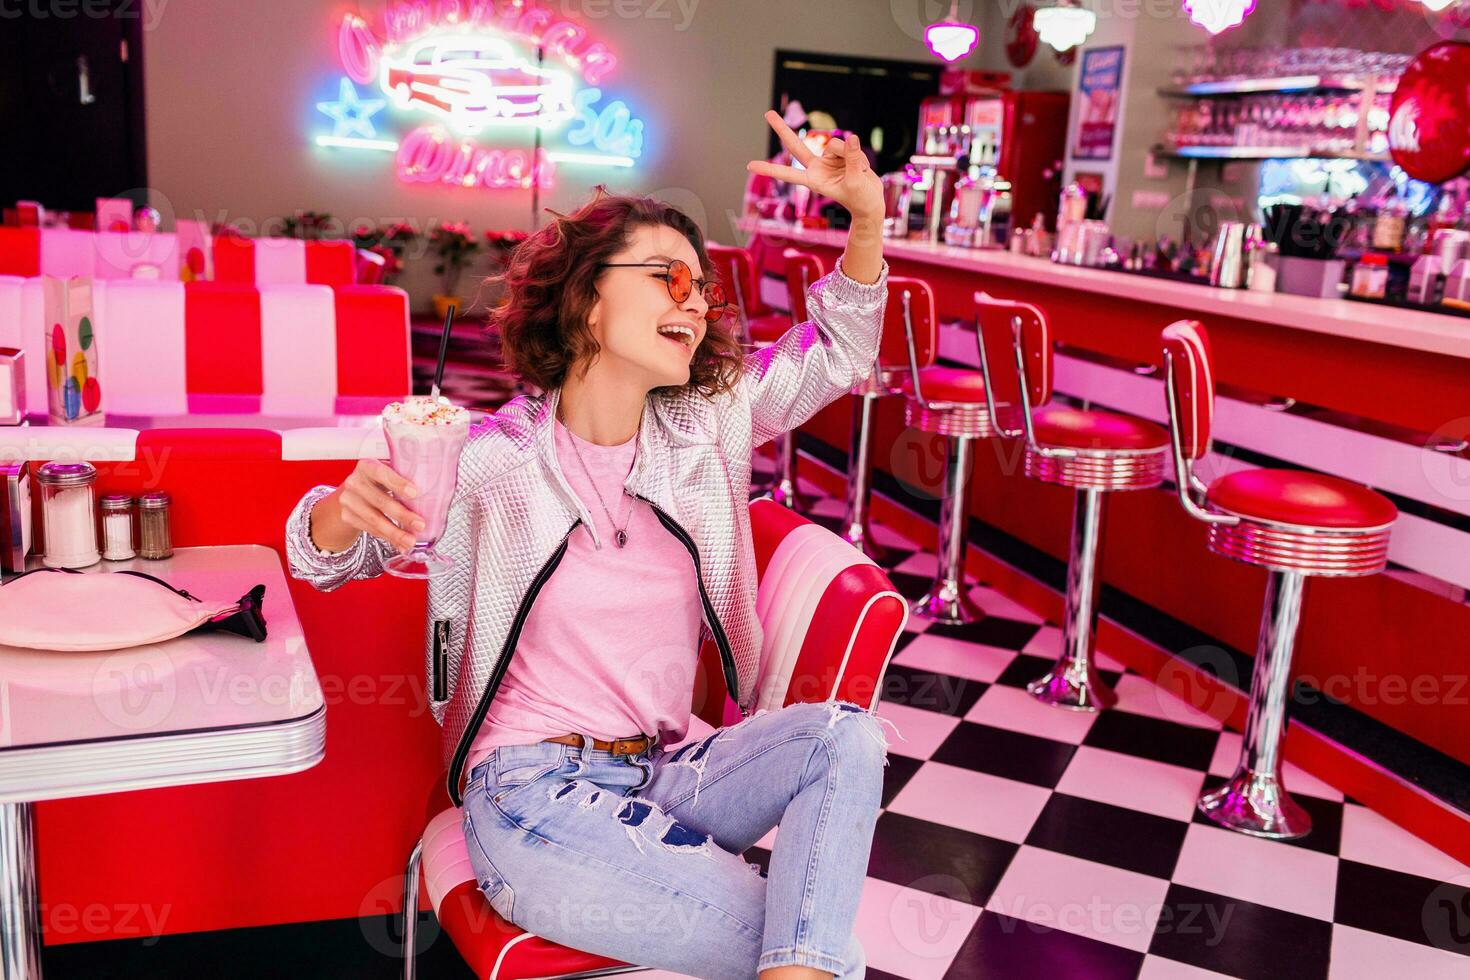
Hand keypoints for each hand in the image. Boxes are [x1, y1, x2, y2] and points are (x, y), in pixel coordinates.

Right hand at [336, 459, 425, 553]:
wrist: (350, 494)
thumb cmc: (377, 482)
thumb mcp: (386, 474)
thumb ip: (403, 478)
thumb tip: (437, 491)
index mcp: (368, 466)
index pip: (382, 473)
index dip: (398, 483)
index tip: (415, 493)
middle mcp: (355, 482)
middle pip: (380, 501)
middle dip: (402, 515)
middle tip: (420, 525)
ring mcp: (349, 500)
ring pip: (374, 519)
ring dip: (395, 533)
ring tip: (411, 541)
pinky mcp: (348, 517)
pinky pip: (371, 530)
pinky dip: (388, 538)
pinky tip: (400, 544)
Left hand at [746, 110, 882, 219]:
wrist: (871, 202)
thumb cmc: (860, 200)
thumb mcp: (856, 181)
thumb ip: (851, 159)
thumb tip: (850, 137)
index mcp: (813, 180)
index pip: (787, 173)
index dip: (769, 169)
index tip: (749, 166)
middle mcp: (817, 167)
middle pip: (795, 145)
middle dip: (782, 129)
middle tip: (767, 113)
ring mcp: (828, 159)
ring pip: (835, 144)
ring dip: (851, 156)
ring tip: (858, 171)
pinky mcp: (841, 154)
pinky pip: (849, 145)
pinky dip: (858, 156)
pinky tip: (862, 167)